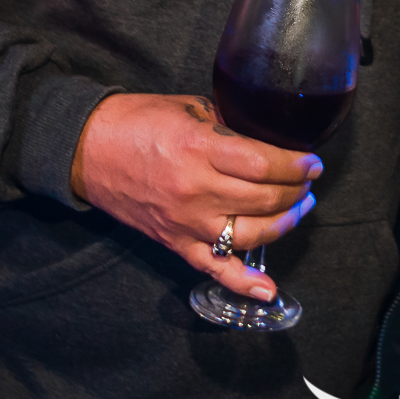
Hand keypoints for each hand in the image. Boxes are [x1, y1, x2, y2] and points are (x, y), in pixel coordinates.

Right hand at [70, 92, 319, 298]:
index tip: (312, 162)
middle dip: (295, 191)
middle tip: (308, 182)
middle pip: (263, 198)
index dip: (295, 166)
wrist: (87, 149)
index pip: (263, 164)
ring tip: (298, 209)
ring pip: (250, 234)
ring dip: (284, 223)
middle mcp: (195, 190)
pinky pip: (213, 269)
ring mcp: (185, 222)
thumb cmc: (138, 121)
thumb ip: (229, 124)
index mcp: (199, 149)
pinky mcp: (174, 243)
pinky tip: (269, 289)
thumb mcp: (190, 108)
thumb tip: (268, 137)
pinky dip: (243, 283)